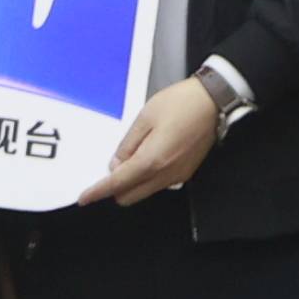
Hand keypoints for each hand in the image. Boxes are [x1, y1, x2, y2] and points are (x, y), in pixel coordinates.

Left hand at [76, 77, 225, 209]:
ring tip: (132, 155)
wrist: (214, 101)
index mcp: (152, 160)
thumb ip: (128, 145)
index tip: (84, 197)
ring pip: (145, 191)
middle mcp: (166, 174)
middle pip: (130, 196)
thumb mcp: (144, 118)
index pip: (118, 184)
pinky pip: (159, 184)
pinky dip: (147, 177)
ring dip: (132, 183)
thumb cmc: (180, 104)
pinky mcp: (187, 172)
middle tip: (111, 166)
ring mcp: (178, 176)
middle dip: (115, 188)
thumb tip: (116, 165)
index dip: (98, 192)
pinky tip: (147, 156)